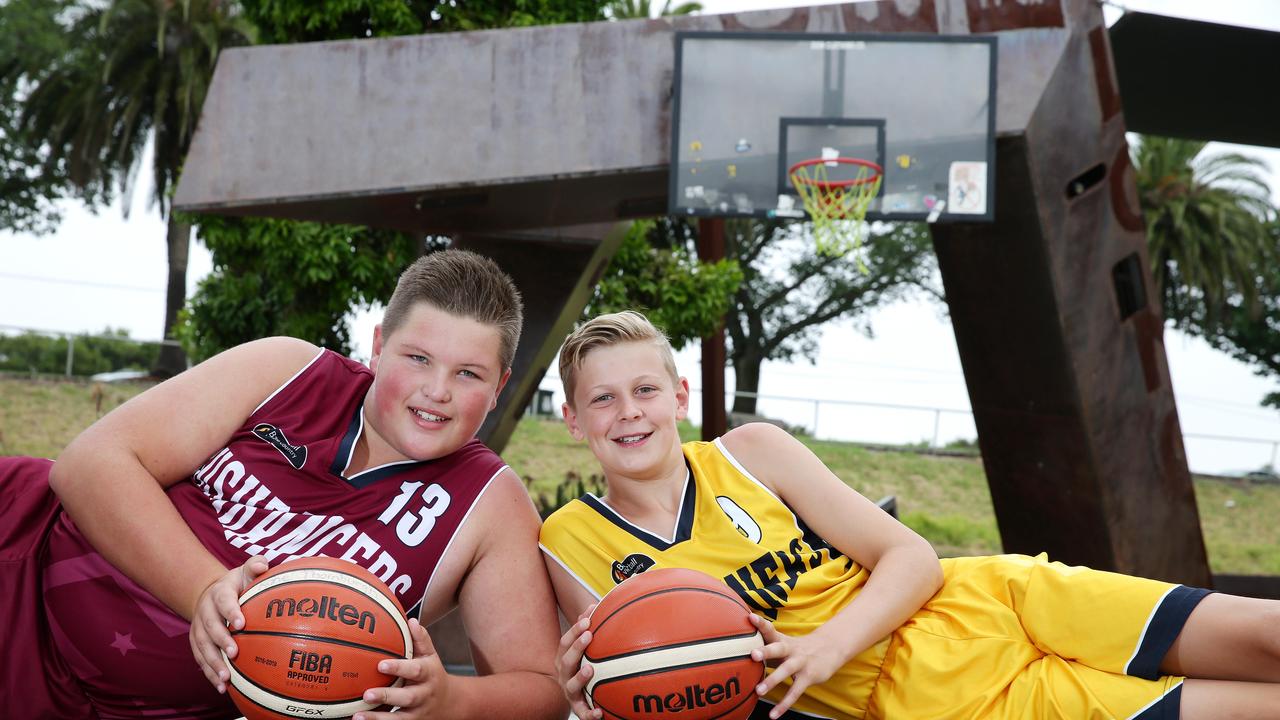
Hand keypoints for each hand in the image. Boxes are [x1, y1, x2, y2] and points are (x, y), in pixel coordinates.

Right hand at [190, 555, 268, 692]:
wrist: (213, 593)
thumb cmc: (239, 584)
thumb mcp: (246, 571)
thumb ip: (255, 565)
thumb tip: (263, 565)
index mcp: (219, 592)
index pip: (224, 600)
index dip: (231, 611)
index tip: (242, 623)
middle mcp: (205, 610)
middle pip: (210, 627)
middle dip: (221, 641)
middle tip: (234, 653)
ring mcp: (198, 628)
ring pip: (203, 647)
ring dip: (213, 663)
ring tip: (226, 678)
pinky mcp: (197, 642)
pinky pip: (201, 659)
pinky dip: (210, 673)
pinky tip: (222, 687)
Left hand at [353, 618, 451, 719]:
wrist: (449, 702)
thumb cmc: (432, 674)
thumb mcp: (430, 656)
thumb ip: (421, 639)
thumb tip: (411, 620)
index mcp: (427, 674)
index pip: (415, 670)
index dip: (399, 668)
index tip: (381, 665)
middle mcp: (423, 694)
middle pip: (407, 697)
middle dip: (387, 696)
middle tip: (367, 694)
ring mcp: (417, 712)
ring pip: (399, 718)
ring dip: (378, 718)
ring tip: (357, 716)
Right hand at [555, 605, 600, 719]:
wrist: (578, 699)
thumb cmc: (582, 667)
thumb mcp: (583, 650)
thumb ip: (587, 630)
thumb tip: (594, 605)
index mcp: (564, 659)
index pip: (565, 643)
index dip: (574, 631)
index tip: (587, 620)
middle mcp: (563, 675)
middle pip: (566, 661)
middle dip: (576, 647)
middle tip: (589, 635)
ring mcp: (569, 691)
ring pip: (570, 686)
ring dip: (579, 677)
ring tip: (590, 669)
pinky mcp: (577, 708)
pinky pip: (583, 712)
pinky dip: (590, 713)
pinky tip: (599, 713)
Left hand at [749, 614, 845, 718]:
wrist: (830, 648)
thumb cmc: (797, 649)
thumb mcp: (782, 644)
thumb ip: (764, 648)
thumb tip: (737, 654)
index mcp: (782, 640)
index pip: (770, 629)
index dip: (760, 623)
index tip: (749, 616)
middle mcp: (791, 650)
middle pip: (778, 648)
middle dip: (766, 651)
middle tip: (752, 654)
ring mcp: (800, 663)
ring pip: (786, 671)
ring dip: (772, 680)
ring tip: (758, 691)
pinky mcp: (808, 677)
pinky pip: (795, 692)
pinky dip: (784, 704)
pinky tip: (773, 715)